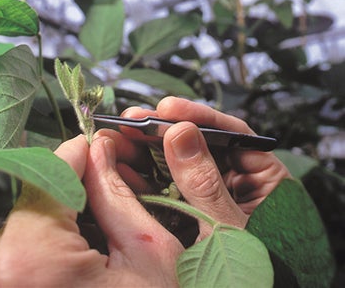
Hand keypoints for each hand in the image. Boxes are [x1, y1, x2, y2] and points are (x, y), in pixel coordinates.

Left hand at [0, 134, 182, 286]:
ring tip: (95, 232)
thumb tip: (101, 153)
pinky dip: (38, 248)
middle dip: (70, 189)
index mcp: (34, 263)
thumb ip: (117, 195)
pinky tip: (72, 261)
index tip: (96, 145)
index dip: (76, 154)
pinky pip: (6, 260)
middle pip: (30, 204)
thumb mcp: (149, 254)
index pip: (47, 178)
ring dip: (54, 219)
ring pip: (17, 230)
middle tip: (108, 187)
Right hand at [119, 96, 290, 237]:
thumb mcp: (230, 226)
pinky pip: (163, 190)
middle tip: (130, 121)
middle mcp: (233, 181)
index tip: (167, 108)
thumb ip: (205, 182)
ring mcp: (207, 195)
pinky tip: (121, 169)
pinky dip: (141, 179)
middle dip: (161, 131)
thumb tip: (180, 133)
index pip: (232, 134)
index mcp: (261, 178)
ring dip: (144, 152)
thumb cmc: (254, 272)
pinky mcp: (186, 211)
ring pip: (174, 165)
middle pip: (197, 144)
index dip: (197, 116)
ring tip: (117, 140)